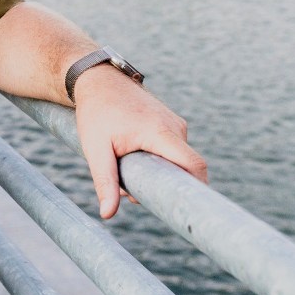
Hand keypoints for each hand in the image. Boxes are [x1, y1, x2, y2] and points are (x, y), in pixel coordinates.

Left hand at [73, 66, 207, 218]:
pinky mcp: (171, 123)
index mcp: (160, 132)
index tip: (192, 209)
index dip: (198, 189)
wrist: (98, 80)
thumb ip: (105, 181)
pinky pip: (172, 149)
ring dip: (156, 171)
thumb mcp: (96, 148)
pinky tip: (131, 153)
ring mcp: (175, 123)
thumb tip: (107, 214)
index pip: (194, 165)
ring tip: (124, 163)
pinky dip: (156, 159)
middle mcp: (174, 126)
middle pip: (185, 167)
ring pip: (176, 159)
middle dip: (165, 185)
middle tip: (132, 189)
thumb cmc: (96, 112)